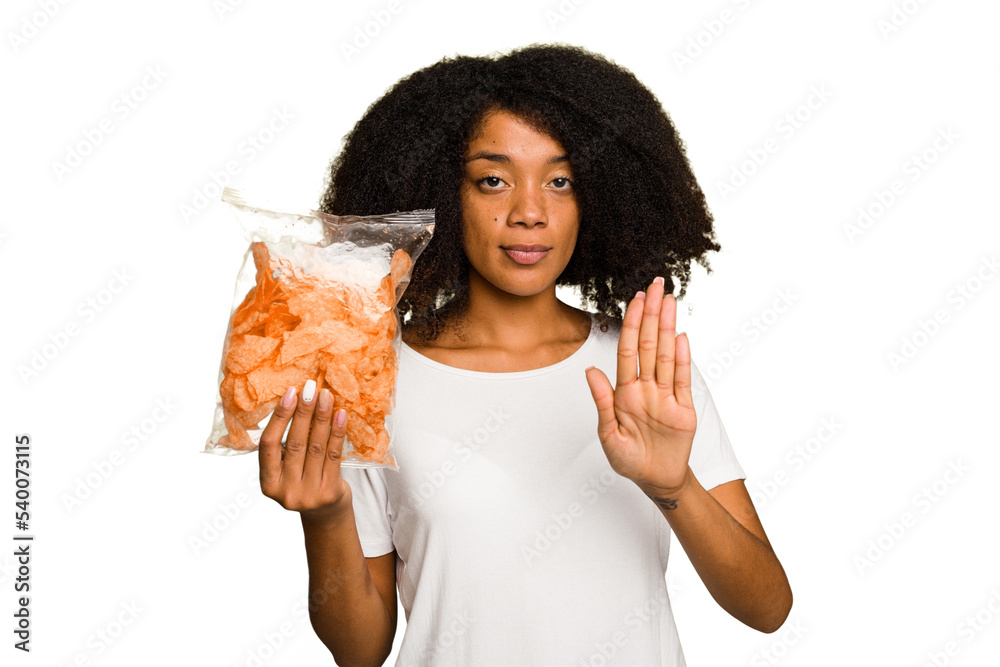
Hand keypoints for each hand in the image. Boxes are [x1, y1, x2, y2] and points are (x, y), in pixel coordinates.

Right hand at [259, 380, 352, 523]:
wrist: (325, 514)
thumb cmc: (303, 483)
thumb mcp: (285, 470)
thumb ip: (284, 447)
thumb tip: (293, 401)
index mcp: (268, 484)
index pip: (269, 445)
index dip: (279, 418)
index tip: (290, 394)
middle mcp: (286, 491)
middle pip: (295, 443)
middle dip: (303, 412)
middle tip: (310, 388)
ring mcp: (309, 494)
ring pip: (316, 447)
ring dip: (322, 418)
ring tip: (326, 396)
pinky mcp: (330, 492)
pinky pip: (334, 456)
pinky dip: (337, 433)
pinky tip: (340, 415)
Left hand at [584, 276, 696, 493]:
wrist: (656, 480)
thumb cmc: (628, 460)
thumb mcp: (609, 435)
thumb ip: (603, 402)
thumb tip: (590, 371)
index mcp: (625, 392)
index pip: (628, 351)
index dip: (630, 324)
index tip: (635, 300)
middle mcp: (646, 388)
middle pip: (649, 344)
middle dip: (651, 314)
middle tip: (656, 285)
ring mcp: (666, 396)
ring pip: (666, 355)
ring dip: (667, 328)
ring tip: (670, 301)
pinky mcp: (683, 408)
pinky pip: (682, 379)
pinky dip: (682, 358)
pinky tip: (681, 337)